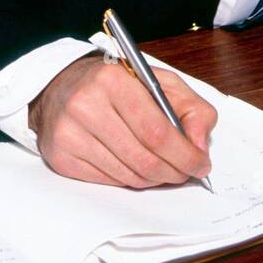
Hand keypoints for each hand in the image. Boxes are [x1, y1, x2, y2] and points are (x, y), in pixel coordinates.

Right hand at [28, 52, 216, 188]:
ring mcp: (69, 133)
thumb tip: (200, 146)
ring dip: (154, 179)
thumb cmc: (115, 85)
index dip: (185, 155)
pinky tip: (134, 166)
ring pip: (128, 175)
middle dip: (174, 172)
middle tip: (186, 172)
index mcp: (113, 80)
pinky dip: (129, 179)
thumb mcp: (159, 82)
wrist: (61, 87)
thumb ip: (192, 109)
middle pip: (144, 158)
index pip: (157, 131)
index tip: (201, 164)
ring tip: (162, 169)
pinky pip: (108, 181)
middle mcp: (86, 105)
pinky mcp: (61, 157)